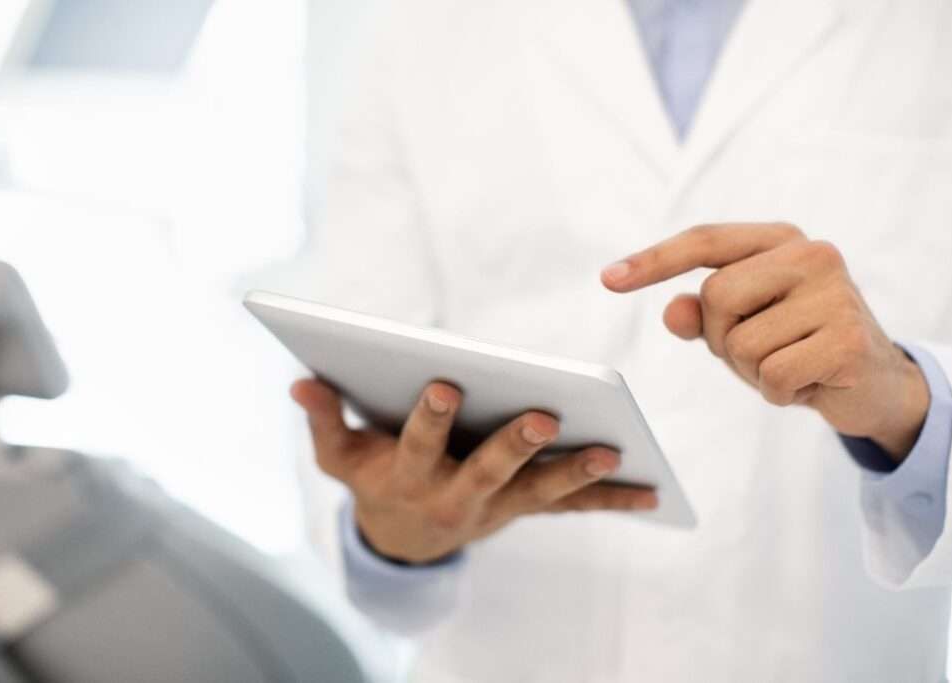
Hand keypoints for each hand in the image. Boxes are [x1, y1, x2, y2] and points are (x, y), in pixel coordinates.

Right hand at [291, 378, 657, 563]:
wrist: (405, 540)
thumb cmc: (372, 479)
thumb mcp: (340, 458)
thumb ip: (324, 420)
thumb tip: (300, 379)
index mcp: (408, 477)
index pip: (417, 445)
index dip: (429, 419)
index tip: (444, 384)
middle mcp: (455, 497)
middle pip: (486, 472)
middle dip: (512, 447)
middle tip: (540, 416)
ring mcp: (495, 508)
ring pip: (538, 493)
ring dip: (574, 475)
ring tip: (608, 453)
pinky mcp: (524, 509)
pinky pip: (569, 509)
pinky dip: (608, 501)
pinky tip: (652, 493)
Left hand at [601, 222, 929, 461]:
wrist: (876, 384)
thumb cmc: (797, 346)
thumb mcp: (741, 328)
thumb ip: (702, 315)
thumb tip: (673, 310)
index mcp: (781, 240)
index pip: (705, 241)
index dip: (654, 261)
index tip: (607, 279)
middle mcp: (812, 254)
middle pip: (715, 297)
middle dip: (723, 338)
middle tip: (764, 351)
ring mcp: (835, 294)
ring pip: (740, 343)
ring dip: (753, 371)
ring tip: (791, 365)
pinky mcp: (848, 339)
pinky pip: (772, 376)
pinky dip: (778, 393)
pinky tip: (809, 384)